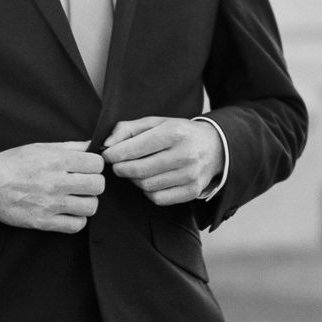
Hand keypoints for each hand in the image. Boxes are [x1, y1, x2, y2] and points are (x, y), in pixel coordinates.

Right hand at [0, 141, 104, 232]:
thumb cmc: (13, 164)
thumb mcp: (40, 147)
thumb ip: (69, 146)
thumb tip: (92, 145)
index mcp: (56, 160)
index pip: (97, 164)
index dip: (95, 165)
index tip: (87, 168)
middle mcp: (55, 182)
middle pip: (98, 185)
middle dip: (94, 183)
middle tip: (84, 183)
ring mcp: (50, 204)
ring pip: (91, 206)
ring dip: (87, 202)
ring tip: (77, 198)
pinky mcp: (44, 222)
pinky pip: (77, 225)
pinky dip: (77, 219)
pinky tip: (69, 212)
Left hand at [103, 117, 221, 206]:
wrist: (215, 147)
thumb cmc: (178, 133)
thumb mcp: (155, 123)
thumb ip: (127, 129)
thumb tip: (106, 146)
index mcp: (174, 133)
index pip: (134, 148)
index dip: (114, 154)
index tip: (107, 155)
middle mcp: (185, 154)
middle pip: (138, 170)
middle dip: (120, 169)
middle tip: (117, 165)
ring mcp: (190, 175)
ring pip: (146, 186)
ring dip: (134, 179)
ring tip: (136, 171)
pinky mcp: (191, 191)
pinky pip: (158, 198)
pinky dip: (148, 191)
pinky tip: (151, 181)